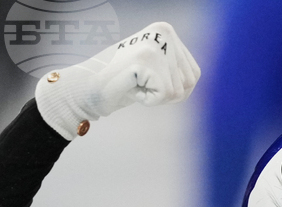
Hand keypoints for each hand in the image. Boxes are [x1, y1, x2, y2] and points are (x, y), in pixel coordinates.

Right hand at [34, 22, 200, 139]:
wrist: (87, 87)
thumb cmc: (123, 82)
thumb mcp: (156, 69)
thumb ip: (176, 69)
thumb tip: (194, 78)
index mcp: (167, 31)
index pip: (193, 75)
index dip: (173, 89)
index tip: (148, 80)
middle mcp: (164, 32)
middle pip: (187, 84)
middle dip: (165, 94)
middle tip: (139, 83)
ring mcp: (155, 44)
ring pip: (176, 91)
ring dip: (155, 96)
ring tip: (134, 83)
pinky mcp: (146, 60)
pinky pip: (163, 95)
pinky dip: (147, 100)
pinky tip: (131, 87)